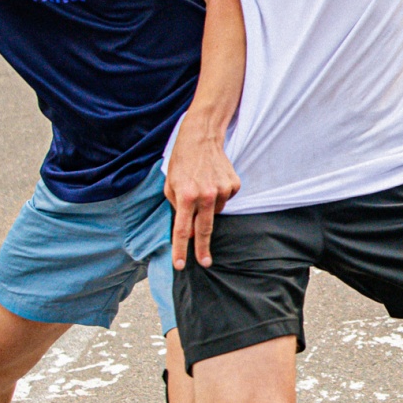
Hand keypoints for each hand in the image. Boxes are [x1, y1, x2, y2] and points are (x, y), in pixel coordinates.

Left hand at [165, 116, 240, 268]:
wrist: (201, 137)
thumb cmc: (181, 161)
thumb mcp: (170, 184)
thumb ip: (176, 207)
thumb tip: (188, 227)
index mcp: (185, 195)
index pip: (182, 229)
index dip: (181, 249)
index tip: (181, 265)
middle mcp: (205, 195)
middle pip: (204, 230)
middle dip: (203, 249)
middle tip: (205, 262)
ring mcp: (221, 190)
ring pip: (215, 211)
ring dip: (207, 207)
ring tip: (202, 186)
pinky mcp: (233, 185)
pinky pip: (225, 199)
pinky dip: (218, 195)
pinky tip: (213, 180)